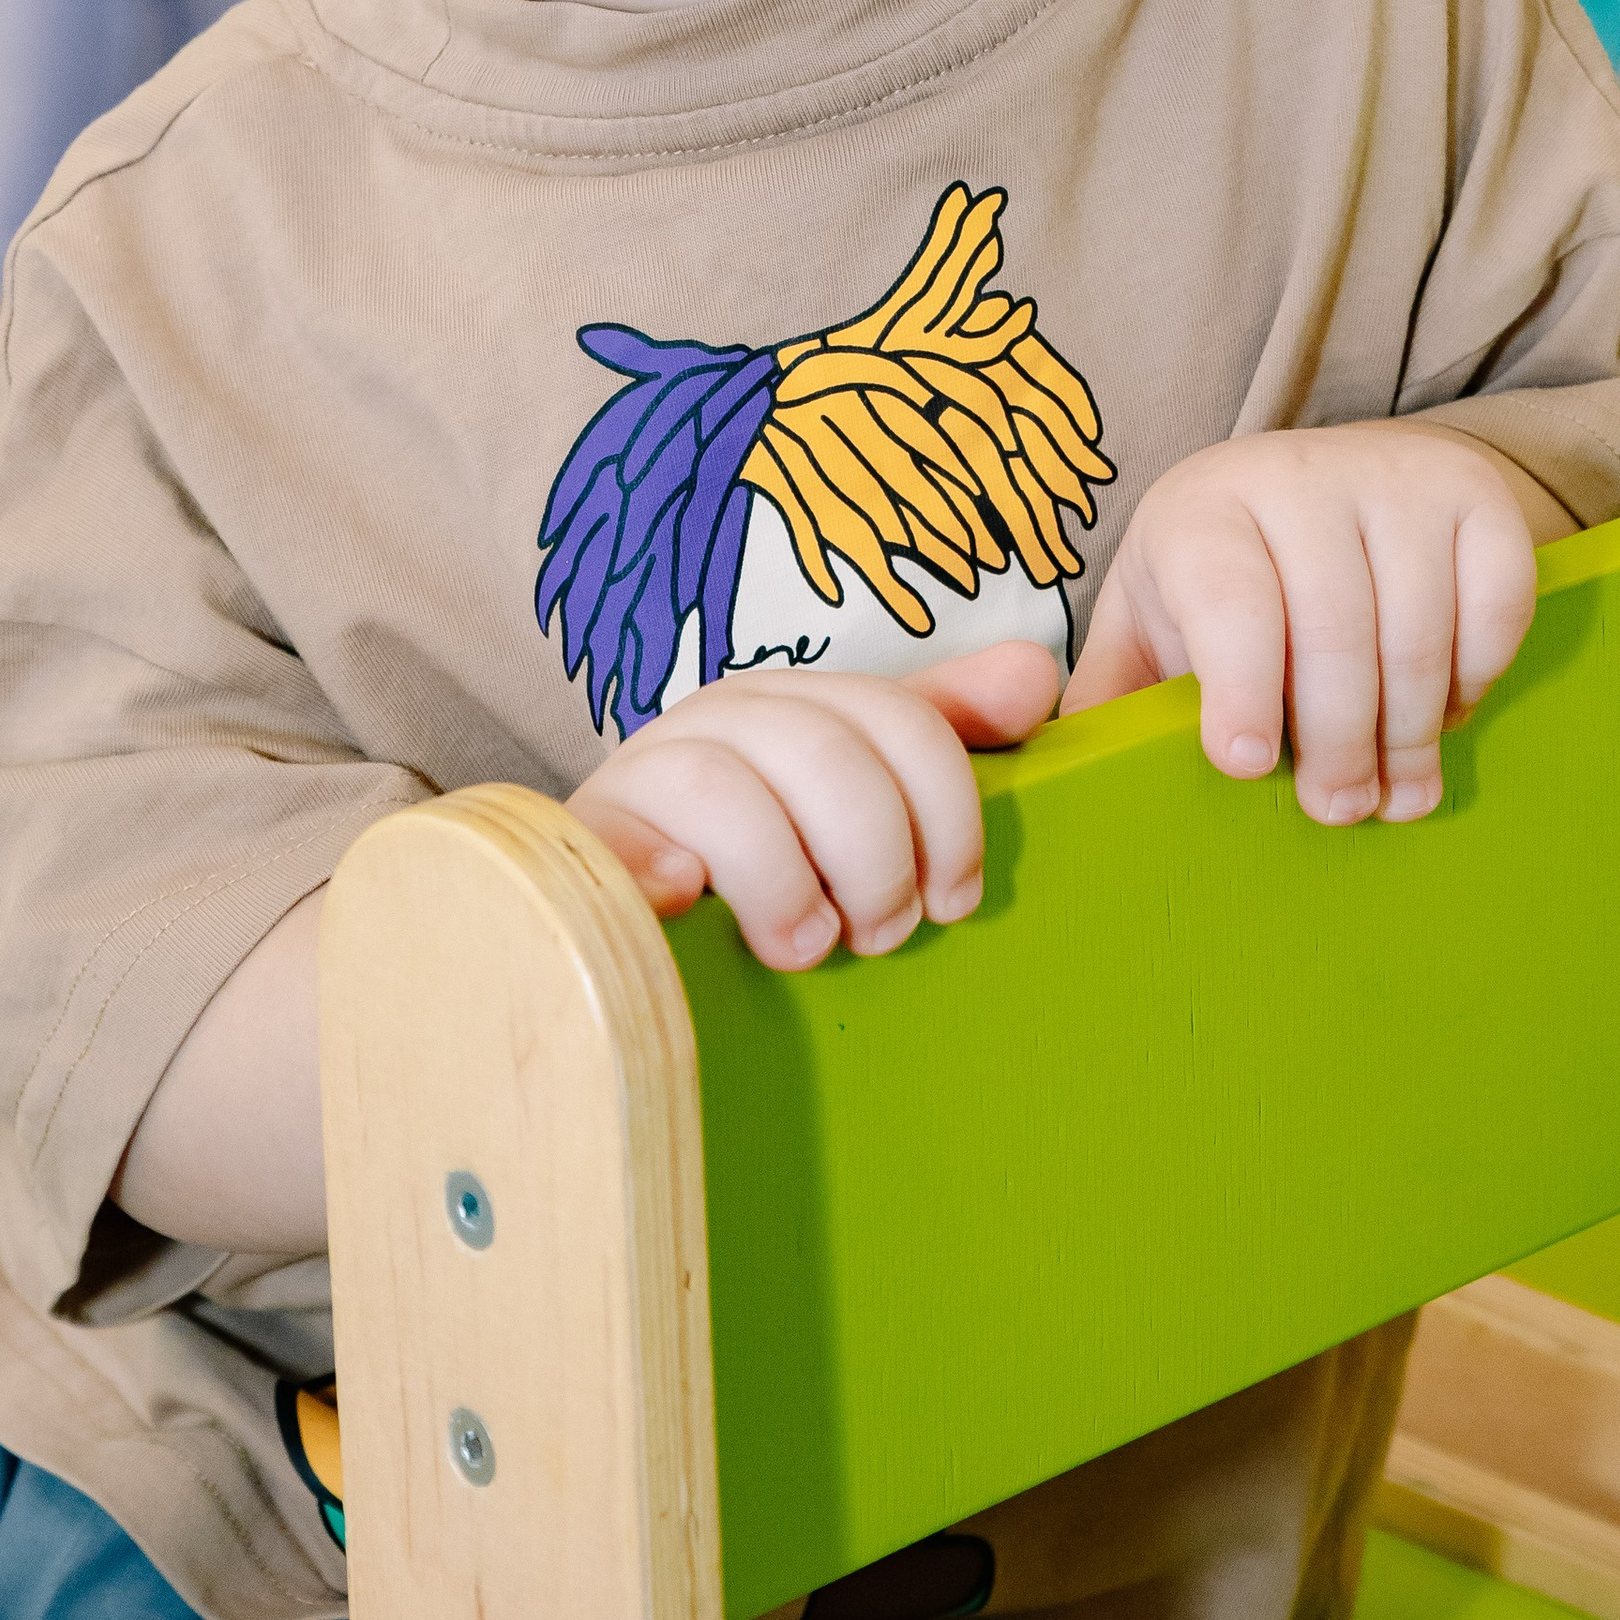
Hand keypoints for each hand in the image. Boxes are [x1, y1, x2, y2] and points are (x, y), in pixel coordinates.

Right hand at [569, 642, 1059, 969]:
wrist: (608, 894)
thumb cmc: (756, 854)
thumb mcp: (856, 787)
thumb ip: (942, 729)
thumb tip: (1036, 674)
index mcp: (797, 701)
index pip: (899, 718)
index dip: (948, 814)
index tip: (955, 900)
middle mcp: (720, 718)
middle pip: (824, 755)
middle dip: (874, 859)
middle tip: (880, 935)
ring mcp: (643, 772)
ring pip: (724, 791)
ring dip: (785, 887)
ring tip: (804, 946)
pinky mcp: (583, 838)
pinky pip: (618, 841)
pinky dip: (658, 875)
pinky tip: (685, 905)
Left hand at [1060, 424, 1540, 828]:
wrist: (1336, 481)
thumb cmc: (1229, 578)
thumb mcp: (1154, 620)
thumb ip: (1116, 694)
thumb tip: (1067, 778)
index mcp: (1202, 510)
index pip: (1228, 597)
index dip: (1240, 686)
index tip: (1249, 765)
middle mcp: (1297, 474)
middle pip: (1333, 628)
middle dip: (1338, 741)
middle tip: (1335, 809)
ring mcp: (1395, 476)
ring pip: (1418, 628)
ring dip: (1409, 732)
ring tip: (1394, 792)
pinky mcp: (1475, 490)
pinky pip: (1495, 601)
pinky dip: (1475, 676)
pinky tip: (1443, 710)